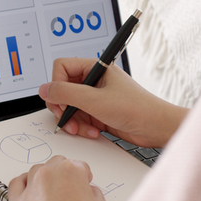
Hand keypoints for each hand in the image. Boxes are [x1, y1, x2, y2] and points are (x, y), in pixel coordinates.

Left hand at [9, 156, 110, 200]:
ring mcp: (31, 186)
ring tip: (51, 194)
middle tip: (69, 191)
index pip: (80, 166)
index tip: (83, 184)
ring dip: (45, 178)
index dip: (84, 177)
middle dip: (65, 175)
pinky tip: (31, 191)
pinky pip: (17, 183)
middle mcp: (50, 173)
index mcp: (72, 170)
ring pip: (37, 171)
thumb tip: (88, 192)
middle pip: (58, 164)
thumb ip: (95, 193)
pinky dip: (23, 184)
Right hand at [39, 58, 187, 148]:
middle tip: (67, 118)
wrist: (157, 127)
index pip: (62, 67)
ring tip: (83, 129)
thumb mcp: (95, 100)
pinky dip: (83, 127)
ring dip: (74, 120)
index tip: (62, 100)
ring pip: (70, 107)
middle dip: (64, 107)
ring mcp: (96, 97)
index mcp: (95, 68)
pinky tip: (94, 132)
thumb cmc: (136, 108)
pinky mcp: (100, 113)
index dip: (57, 85)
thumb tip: (44, 89)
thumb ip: (66, 93)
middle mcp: (94, 81)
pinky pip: (80, 118)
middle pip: (63, 89)